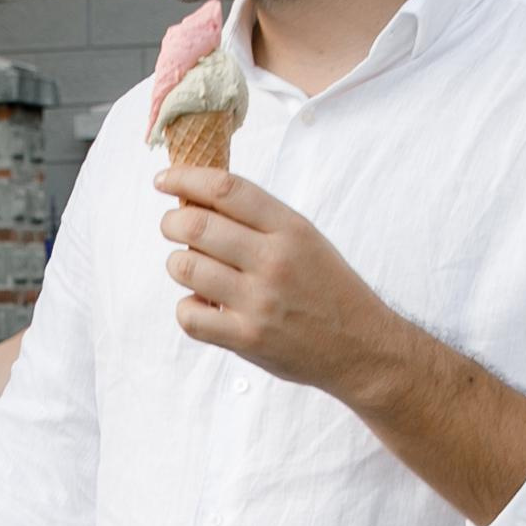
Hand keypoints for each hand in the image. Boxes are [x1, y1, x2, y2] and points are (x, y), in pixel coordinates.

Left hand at [155, 163, 393, 394]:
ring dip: (178, 264)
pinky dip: (187, 307)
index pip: (225, 189)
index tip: (164, 181)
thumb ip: (260, 221)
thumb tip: (198, 201)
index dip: (185, 178)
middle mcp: (274, 261)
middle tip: (171, 226)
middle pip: (196, 226)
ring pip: (185, 268)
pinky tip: (203, 304)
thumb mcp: (306, 239)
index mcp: (290, 229)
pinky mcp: (247, 338)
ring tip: (192, 268)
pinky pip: (189, 316)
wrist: (361, 347)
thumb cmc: (328, 289)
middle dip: (171, 222)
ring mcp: (259, 302)